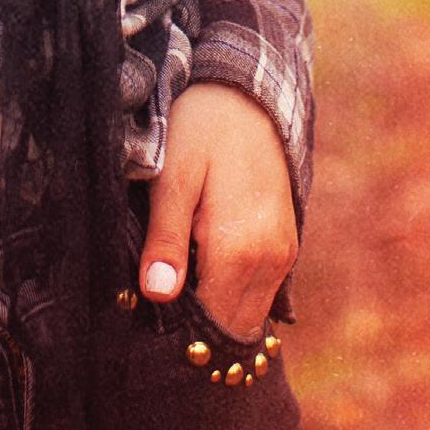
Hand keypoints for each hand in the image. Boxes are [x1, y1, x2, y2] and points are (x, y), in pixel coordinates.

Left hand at [138, 84, 297, 338]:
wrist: (245, 96)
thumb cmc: (199, 130)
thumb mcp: (171, 176)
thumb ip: (166, 239)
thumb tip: (157, 295)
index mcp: (239, 249)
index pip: (211, 325)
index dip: (178, 333)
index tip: (145, 327)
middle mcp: (271, 260)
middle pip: (233, 327)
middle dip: (197, 330)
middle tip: (156, 311)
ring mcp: (283, 254)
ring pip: (249, 314)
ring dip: (215, 313)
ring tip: (175, 290)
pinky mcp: (284, 245)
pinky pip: (259, 292)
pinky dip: (231, 296)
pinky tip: (199, 273)